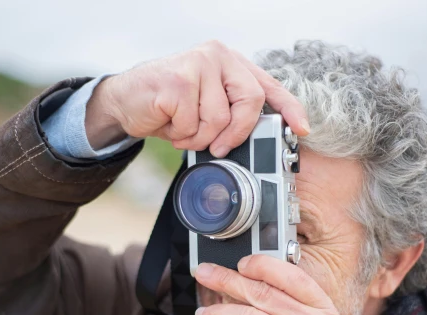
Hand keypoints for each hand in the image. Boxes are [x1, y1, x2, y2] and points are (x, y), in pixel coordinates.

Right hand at [85, 40, 309, 154]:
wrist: (125, 101)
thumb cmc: (168, 106)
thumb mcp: (205, 105)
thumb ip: (231, 113)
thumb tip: (259, 141)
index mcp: (229, 62)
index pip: (268, 85)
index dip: (289, 108)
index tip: (302, 129)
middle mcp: (217, 56)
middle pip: (251, 100)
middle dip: (237, 132)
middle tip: (220, 147)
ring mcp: (197, 65)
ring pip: (219, 118)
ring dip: (199, 137)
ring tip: (182, 130)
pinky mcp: (178, 81)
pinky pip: (193, 124)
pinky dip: (181, 136)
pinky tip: (169, 124)